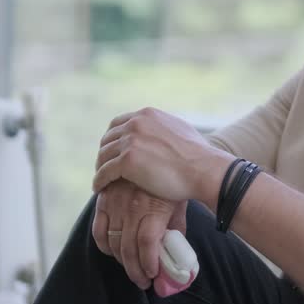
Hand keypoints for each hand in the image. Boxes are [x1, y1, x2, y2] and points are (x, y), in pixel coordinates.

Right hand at [92, 180, 187, 288]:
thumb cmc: (173, 181)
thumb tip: (177, 251)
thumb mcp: (180, 204)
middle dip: (136, 271)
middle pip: (128, 248)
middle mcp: (133, 207)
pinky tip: (113, 252)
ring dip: (121, 261)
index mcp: (154, 208)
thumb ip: (176, 226)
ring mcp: (116, 203)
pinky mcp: (104, 200)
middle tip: (143, 281)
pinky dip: (104, 245)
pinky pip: (98, 230)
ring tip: (131, 268)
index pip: (147, 244)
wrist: (156, 153)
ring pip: (112, 243)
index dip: (149, 264)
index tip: (153, 275)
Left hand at [94, 107, 229, 206]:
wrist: (205, 169)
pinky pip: (105, 172)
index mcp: (147, 115)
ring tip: (100, 180)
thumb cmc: (198, 156)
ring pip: (104, 155)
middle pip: (108, 139)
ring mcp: (131, 141)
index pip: (118, 123)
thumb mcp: (180, 130)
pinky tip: (99, 188)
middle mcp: (136, 123)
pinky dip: (99, 180)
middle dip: (104, 154)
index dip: (112, 139)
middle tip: (104, 168)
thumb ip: (164, 128)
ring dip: (100, 168)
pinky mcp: (127, 161)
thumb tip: (162, 131)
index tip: (113, 152)